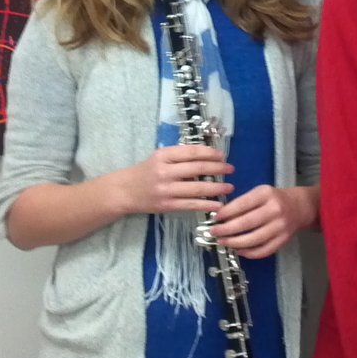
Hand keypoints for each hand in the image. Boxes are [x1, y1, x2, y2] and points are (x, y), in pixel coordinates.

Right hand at [114, 145, 233, 215]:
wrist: (125, 191)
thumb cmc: (147, 171)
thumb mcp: (160, 157)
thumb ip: (180, 157)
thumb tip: (208, 158)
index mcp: (164, 156)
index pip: (192, 152)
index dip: (210, 153)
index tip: (222, 156)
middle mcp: (165, 171)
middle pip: (197, 168)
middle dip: (218, 168)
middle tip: (231, 169)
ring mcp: (166, 189)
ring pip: (197, 188)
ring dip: (217, 188)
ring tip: (229, 187)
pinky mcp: (167, 205)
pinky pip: (191, 205)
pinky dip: (206, 204)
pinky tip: (218, 205)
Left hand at [208, 184, 319, 258]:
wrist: (301, 207)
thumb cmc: (275, 198)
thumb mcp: (260, 193)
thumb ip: (243, 202)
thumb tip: (221, 216)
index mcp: (266, 194)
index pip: (243, 204)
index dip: (226, 213)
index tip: (215, 218)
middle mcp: (275, 210)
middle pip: (247, 223)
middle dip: (227, 230)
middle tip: (215, 232)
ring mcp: (280, 227)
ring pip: (254, 239)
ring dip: (235, 243)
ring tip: (223, 242)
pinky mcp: (283, 240)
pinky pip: (263, 250)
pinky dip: (249, 253)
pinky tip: (239, 250)